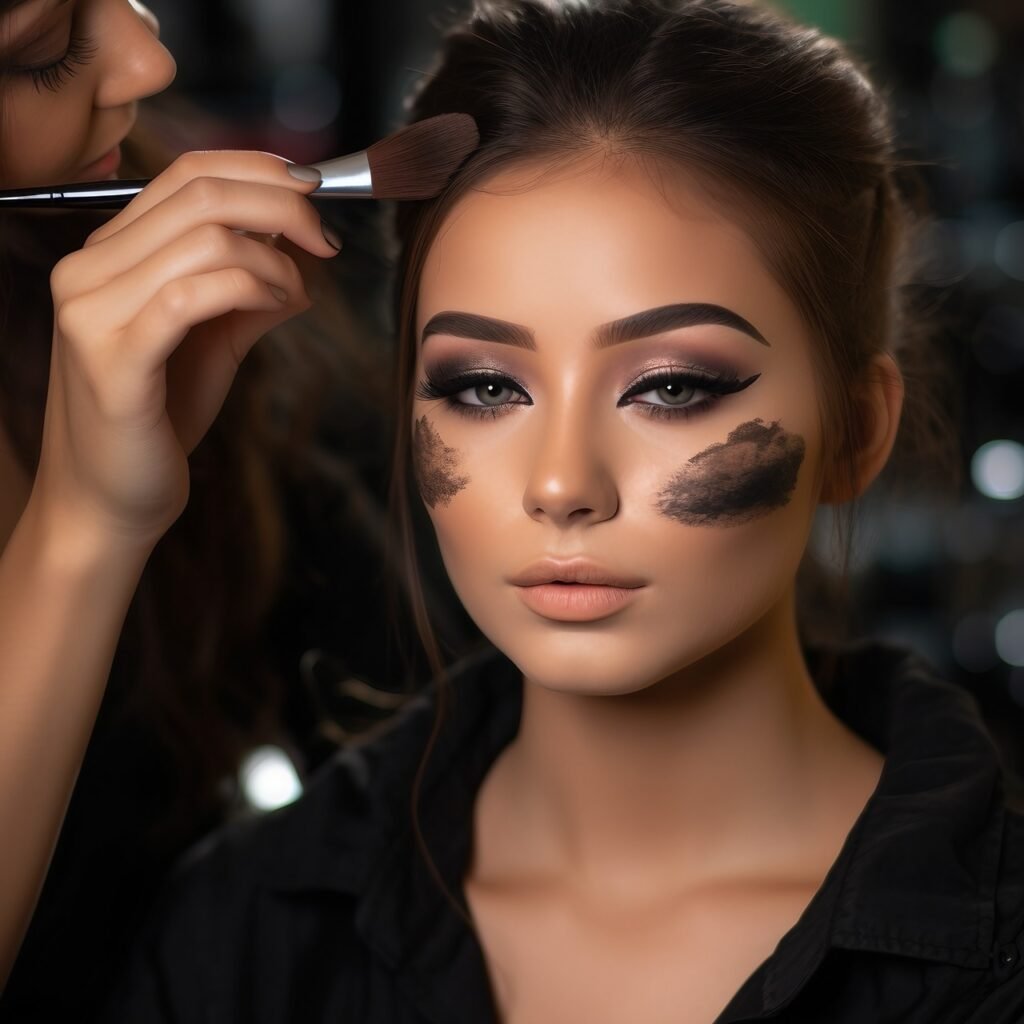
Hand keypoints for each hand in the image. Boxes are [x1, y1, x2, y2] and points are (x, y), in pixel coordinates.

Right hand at [29, 151, 340, 550]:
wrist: (110, 502)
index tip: (314, 197)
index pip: (185, 173)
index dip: (259, 171)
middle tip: (326, 240)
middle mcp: (88, 268)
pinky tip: (278, 305)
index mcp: (107, 254)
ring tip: (296, 292)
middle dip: (283, 206)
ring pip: (205, 236)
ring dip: (275, 258)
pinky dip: (252, 288)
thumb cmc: (159, 421)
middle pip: (199, 192)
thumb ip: (248, 292)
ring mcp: (91, 309)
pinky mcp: (114, 357)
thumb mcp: (213, 342)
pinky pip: (195, 294)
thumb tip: (303, 257)